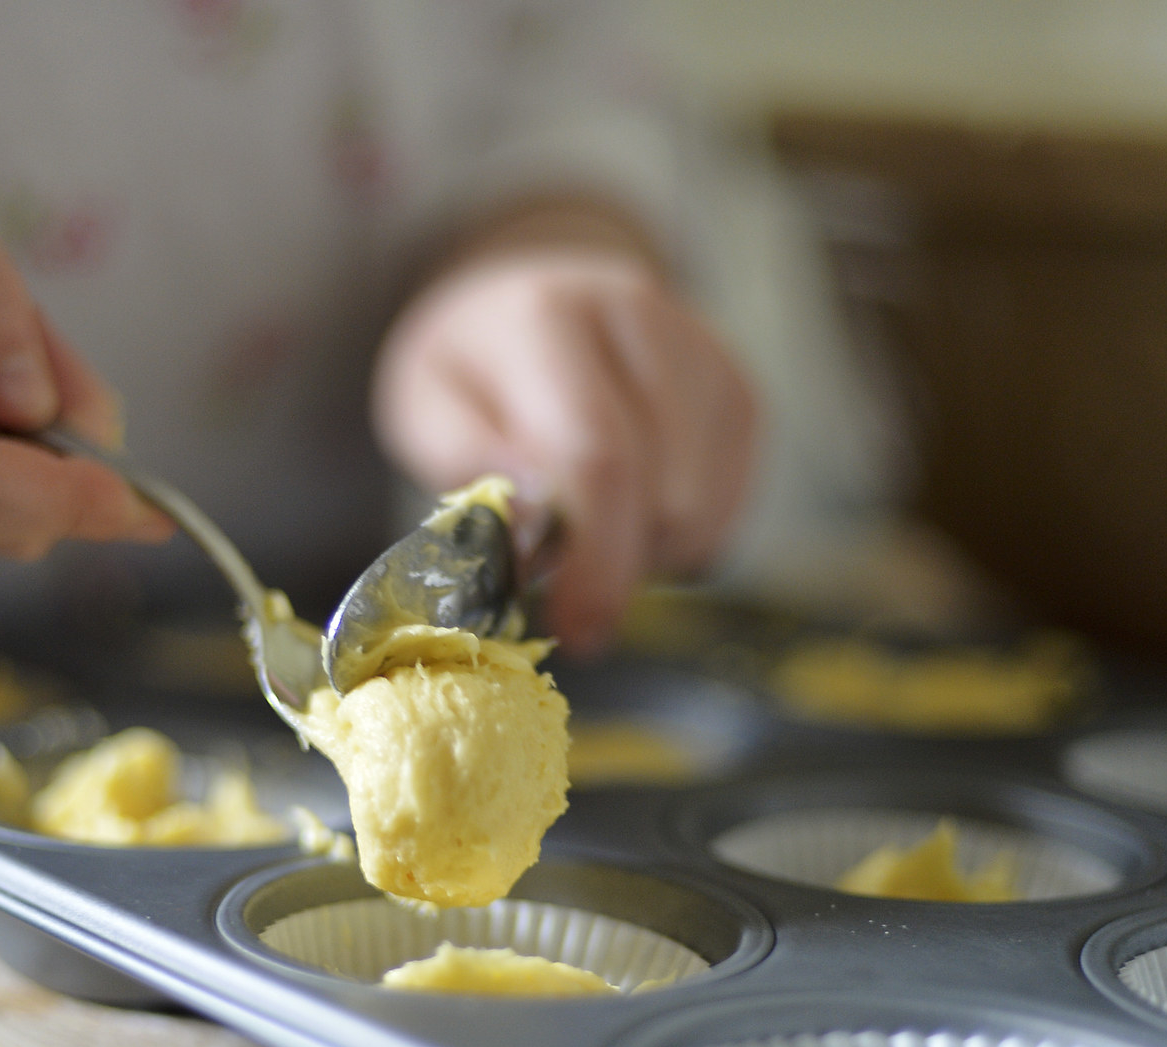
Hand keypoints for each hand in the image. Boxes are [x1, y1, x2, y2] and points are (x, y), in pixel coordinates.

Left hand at [373, 247, 757, 651]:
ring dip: (649, 549)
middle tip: (576, 606)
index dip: (593, 558)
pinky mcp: (738, 387)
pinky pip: (730, 502)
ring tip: (592, 531)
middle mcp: (639, 317)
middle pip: (662, 487)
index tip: (575, 627)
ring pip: (702, 503)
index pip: (597, 454)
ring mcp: (702, 351)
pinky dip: (684, 535)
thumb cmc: (472, 372)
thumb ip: (468, 462)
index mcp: (547, 318)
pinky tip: (633, 514)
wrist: (528, 300)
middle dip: (619, 567)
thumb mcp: (428, 409)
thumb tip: (528, 523)